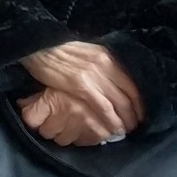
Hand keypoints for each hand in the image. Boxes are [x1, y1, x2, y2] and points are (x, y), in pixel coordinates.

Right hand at [21, 41, 141, 135]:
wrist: (37, 46)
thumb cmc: (59, 51)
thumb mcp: (86, 53)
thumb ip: (101, 65)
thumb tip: (112, 81)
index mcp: (107, 57)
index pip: (132, 84)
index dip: (139, 103)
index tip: (139, 114)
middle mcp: (105, 65)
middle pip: (128, 96)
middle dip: (134, 114)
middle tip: (134, 126)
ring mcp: (94, 76)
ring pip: (119, 104)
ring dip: (125, 120)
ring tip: (124, 130)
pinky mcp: (82, 86)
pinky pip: (104, 108)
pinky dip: (111, 120)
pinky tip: (114, 128)